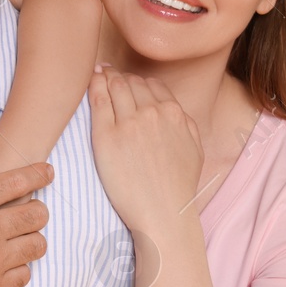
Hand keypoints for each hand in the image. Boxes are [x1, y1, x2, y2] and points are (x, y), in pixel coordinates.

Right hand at [0, 158, 51, 286]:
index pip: (18, 181)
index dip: (38, 174)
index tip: (46, 172)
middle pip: (36, 214)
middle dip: (38, 209)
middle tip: (32, 211)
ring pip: (37, 245)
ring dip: (32, 239)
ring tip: (22, 240)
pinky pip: (25, 275)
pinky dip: (20, 268)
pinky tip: (8, 265)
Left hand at [88, 65, 204, 234]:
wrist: (163, 213)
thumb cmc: (178, 187)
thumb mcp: (195, 150)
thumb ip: (186, 125)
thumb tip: (175, 111)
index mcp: (174, 114)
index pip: (151, 85)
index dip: (137, 82)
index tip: (127, 82)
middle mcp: (152, 113)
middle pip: (131, 82)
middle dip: (119, 76)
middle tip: (107, 73)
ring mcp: (129, 123)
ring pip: (115, 86)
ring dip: (105, 76)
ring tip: (97, 74)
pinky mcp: (106, 136)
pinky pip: (99, 100)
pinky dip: (94, 85)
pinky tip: (91, 80)